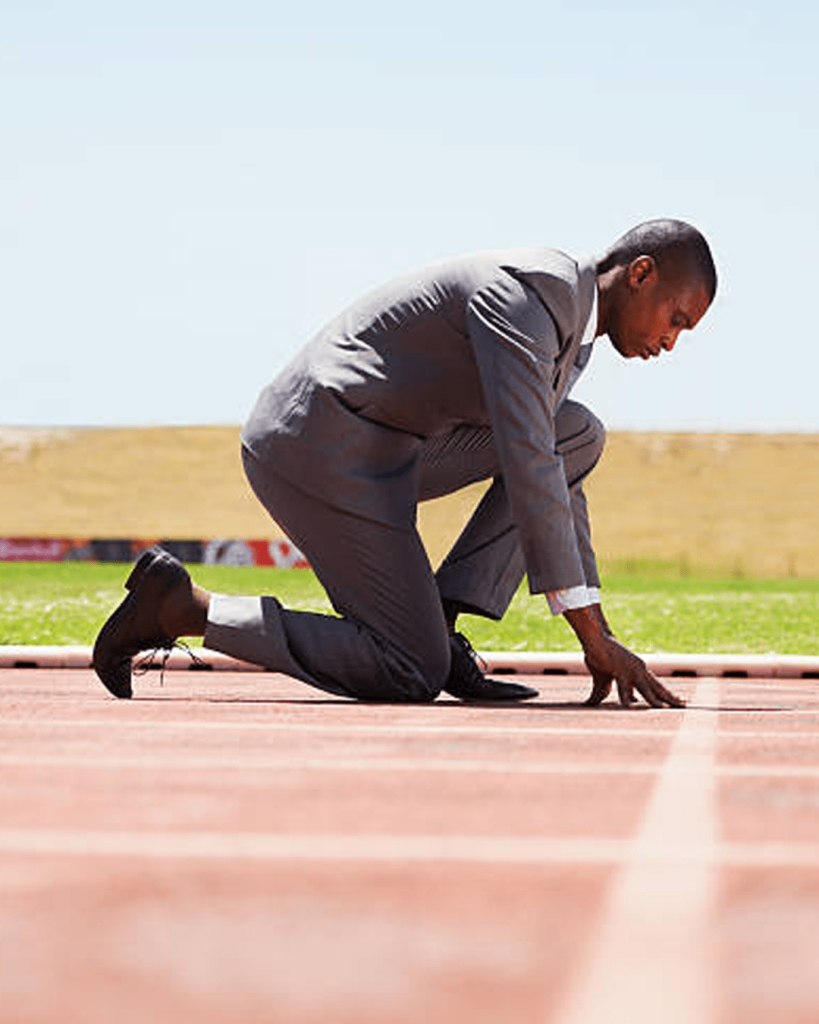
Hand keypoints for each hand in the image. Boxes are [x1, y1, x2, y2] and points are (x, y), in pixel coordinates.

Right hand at [561, 604, 683, 708]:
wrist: (595, 638)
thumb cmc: (600, 656)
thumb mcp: (606, 678)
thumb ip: (610, 691)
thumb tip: (616, 704)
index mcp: (639, 671)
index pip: (657, 685)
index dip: (666, 694)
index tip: (677, 702)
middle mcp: (639, 670)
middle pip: (657, 687)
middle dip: (670, 698)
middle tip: (685, 705)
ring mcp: (631, 670)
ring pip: (645, 688)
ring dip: (655, 700)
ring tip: (665, 709)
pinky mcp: (619, 670)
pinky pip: (623, 687)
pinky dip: (626, 698)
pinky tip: (629, 707)